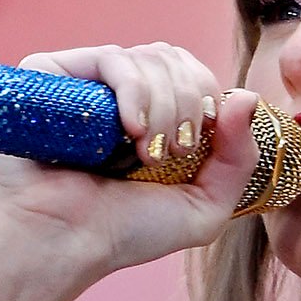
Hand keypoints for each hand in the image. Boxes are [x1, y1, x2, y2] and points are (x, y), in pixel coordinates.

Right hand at [0, 42, 270, 274]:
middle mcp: (121, 94)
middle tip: (174, 152)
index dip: (207, 98)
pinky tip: (129, 129)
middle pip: (176, 60)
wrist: (63, 242)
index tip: (195, 147)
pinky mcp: (54, 76)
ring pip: (150, 57)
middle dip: (189, 104)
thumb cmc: (125, 231)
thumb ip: (239, 158)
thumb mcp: (204, 206)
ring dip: (164, 106)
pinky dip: (133, 91)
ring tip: (146, 152)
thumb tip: (247, 97)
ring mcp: (88, 83)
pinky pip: (112, 59)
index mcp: (154, 115)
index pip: (194, 73)